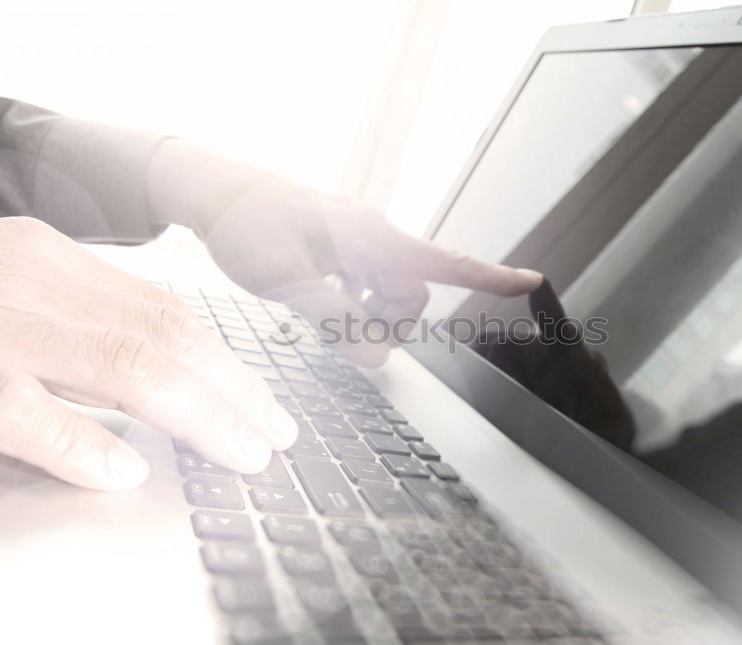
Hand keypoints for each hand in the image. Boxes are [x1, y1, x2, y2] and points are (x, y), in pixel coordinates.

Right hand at [0, 209, 296, 488]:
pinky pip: (20, 411)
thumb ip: (72, 313)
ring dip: (195, 414)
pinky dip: (78, 444)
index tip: (265, 403)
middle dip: (230, 393)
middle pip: (162, 338)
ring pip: (119, 364)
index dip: (225, 361)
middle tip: (275, 437)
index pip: (164, 311)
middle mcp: (25, 276)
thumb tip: (156, 367)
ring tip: (240, 452)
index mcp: (46, 257)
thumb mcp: (2, 279)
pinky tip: (121, 471)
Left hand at [148, 141, 542, 365]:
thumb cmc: (245, 227)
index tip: (532, 283)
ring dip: (367, 315)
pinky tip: (321, 300)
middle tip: (341, 341)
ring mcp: (355, 239)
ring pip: (387, 291)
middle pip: (411, 293)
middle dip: (389, 324)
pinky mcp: (338, 244)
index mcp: (370, 238)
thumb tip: (378, 358)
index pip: (444, 262)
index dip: (490, 277)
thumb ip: (336, 321)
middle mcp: (372, 235)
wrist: (208, 189)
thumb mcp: (288, 282)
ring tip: (321, 317)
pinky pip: (364, 281)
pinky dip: (352, 301)